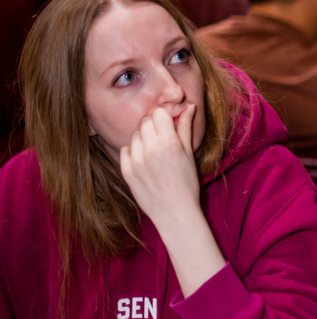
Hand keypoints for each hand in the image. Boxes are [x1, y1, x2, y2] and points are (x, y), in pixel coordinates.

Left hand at [119, 106, 201, 229]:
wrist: (174, 212)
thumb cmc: (187, 184)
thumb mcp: (189, 154)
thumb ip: (185, 128)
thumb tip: (189, 106)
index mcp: (170, 143)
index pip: (158, 113)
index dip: (164, 118)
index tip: (168, 126)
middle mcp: (151, 149)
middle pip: (145, 122)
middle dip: (153, 126)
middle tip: (162, 140)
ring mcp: (136, 160)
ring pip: (134, 135)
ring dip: (143, 139)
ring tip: (154, 154)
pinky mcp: (126, 170)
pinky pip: (125, 150)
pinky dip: (134, 152)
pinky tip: (145, 162)